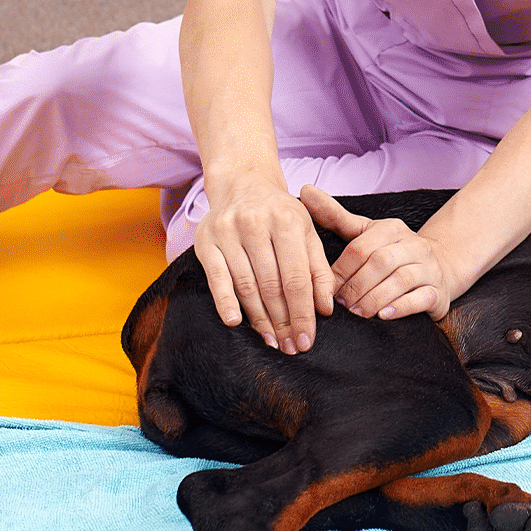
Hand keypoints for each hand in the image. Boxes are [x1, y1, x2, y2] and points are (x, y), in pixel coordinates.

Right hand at [194, 172, 334, 352]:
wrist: (244, 184)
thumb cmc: (282, 215)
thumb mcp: (308, 234)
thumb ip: (320, 270)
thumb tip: (325, 309)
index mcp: (288, 222)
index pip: (298, 278)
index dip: (303, 313)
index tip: (307, 339)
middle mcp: (256, 225)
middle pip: (272, 285)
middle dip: (284, 321)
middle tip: (291, 346)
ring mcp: (228, 232)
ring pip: (246, 285)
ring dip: (259, 319)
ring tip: (272, 340)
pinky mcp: (205, 241)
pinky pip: (216, 278)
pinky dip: (225, 302)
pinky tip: (235, 322)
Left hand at [301, 186, 460, 321]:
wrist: (439, 268)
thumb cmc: (393, 252)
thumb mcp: (365, 233)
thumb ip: (335, 216)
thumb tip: (305, 190)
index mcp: (392, 229)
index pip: (362, 247)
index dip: (342, 270)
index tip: (328, 287)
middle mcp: (414, 245)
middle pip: (381, 262)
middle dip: (357, 286)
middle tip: (341, 304)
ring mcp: (429, 268)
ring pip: (401, 280)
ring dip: (375, 298)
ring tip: (358, 312)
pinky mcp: (439, 291)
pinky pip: (421, 298)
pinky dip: (401, 307)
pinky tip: (383, 315)